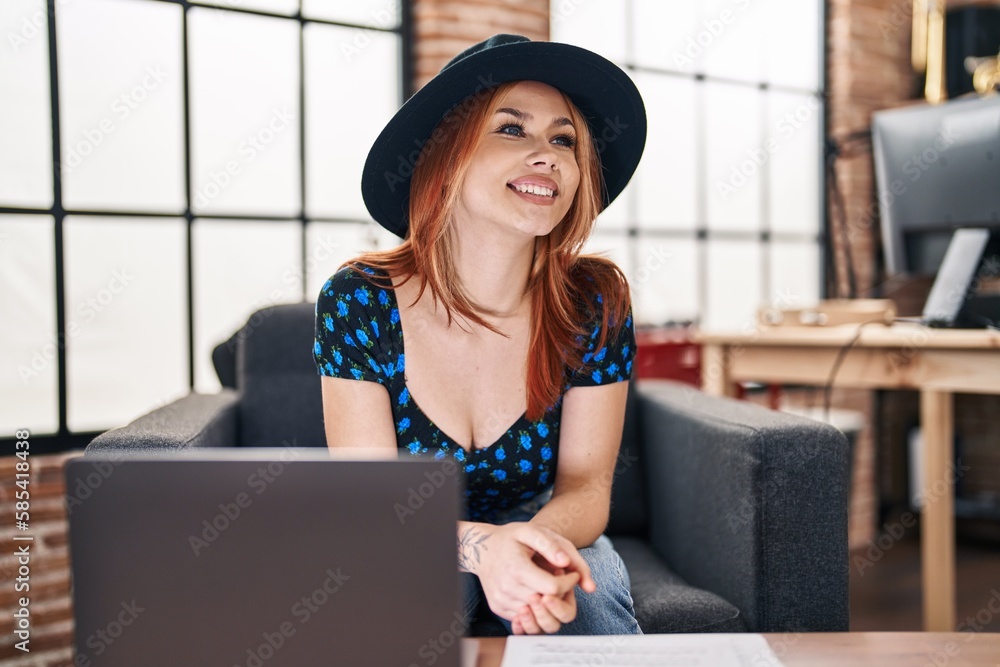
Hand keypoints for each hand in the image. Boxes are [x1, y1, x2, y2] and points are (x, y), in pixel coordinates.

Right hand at [476, 523, 591, 623]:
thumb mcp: (530, 531)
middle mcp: (506, 587)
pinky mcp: (497, 607)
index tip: (572, 573)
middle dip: (559, 592)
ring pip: (536, 612)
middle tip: (559, 576)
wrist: (481, 549)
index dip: (568, 582)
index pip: (552, 588)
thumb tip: (565, 562)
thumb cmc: (510, 538)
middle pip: (546, 602)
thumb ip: (551, 545)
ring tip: (546, 582)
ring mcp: (500, 600)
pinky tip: (535, 590)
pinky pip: (524, 616)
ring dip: (547, 601)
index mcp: (516, 568)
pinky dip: (534, 607)